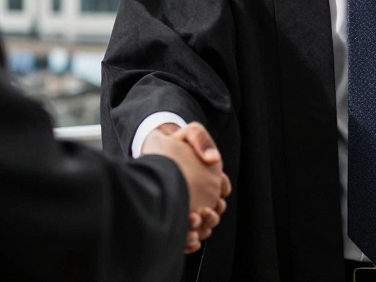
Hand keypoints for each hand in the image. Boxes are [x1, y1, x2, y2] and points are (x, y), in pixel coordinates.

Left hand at [140, 122, 230, 253]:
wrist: (152, 151)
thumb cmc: (171, 144)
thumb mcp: (188, 133)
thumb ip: (201, 139)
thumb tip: (213, 159)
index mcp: (210, 177)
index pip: (223, 191)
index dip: (220, 198)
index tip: (214, 199)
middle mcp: (204, 195)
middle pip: (215, 213)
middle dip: (212, 217)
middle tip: (200, 213)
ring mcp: (191, 206)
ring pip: (204, 227)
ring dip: (202, 229)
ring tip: (190, 224)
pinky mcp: (178, 217)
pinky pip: (189, 236)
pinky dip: (190, 241)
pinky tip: (186, 238)